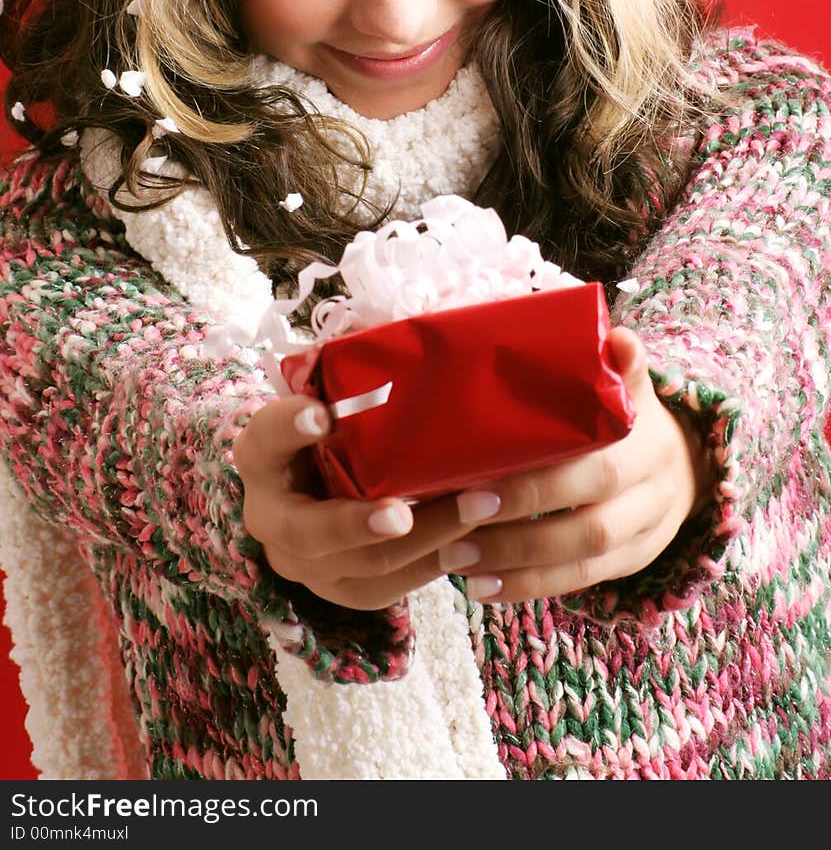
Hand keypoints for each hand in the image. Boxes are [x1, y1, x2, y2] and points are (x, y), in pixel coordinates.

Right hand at [231, 394, 485, 609]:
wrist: (318, 485)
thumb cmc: (338, 425)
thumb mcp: (333, 393)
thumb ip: (356, 370)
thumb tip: (419, 329)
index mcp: (262, 454)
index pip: (265, 436)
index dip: (289, 426)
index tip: (321, 411)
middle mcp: (270, 515)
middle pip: (311, 530)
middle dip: (363, 524)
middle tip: (406, 511)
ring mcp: (303, 562)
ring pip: (363, 567)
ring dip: (427, 541)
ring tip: (480, 508)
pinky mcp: (340, 590)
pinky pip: (388, 591)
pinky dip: (434, 566)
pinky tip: (476, 541)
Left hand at [437, 325, 712, 603]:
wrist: (679, 457)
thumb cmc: (625, 412)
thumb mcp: (628, 383)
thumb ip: (618, 364)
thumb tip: (618, 335)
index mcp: (648, 440)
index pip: (599, 466)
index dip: (539, 483)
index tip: (474, 481)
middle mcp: (655, 491)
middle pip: (591, 523)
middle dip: (520, 526)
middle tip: (457, 518)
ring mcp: (647, 532)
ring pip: (585, 561)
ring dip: (516, 565)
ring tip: (455, 559)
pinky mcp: (632, 562)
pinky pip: (582, 584)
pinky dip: (529, 587)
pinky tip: (482, 588)